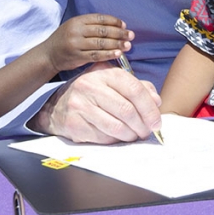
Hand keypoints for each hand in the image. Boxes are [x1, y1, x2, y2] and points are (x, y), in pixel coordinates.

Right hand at [29, 62, 160, 143]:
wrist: (56, 107)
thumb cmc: (91, 94)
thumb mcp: (112, 83)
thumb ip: (137, 87)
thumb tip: (156, 101)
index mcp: (103, 73)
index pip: (134, 89)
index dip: (150, 108)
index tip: (157, 122)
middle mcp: (90, 86)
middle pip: (127, 110)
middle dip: (142, 126)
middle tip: (147, 132)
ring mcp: (80, 105)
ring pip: (117, 127)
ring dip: (131, 136)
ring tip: (134, 136)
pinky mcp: (74, 124)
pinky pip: (103, 138)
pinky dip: (115, 141)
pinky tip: (117, 138)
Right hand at [42, 13, 132, 73]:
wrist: (49, 54)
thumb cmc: (65, 39)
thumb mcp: (74, 26)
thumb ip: (90, 25)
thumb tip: (115, 27)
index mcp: (77, 21)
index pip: (100, 19)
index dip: (114, 21)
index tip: (124, 25)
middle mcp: (77, 31)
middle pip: (102, 31)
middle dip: (119, 33)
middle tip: (131, 35)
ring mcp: (76, 44)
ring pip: (101, 43)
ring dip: (117, 44)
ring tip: (128, 45)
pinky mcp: (77, 57)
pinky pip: (96, 55)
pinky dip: (109, 54)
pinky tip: (118, 54)